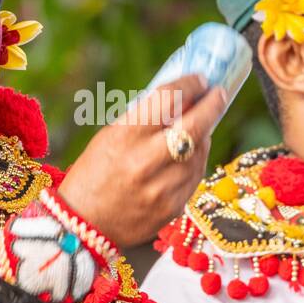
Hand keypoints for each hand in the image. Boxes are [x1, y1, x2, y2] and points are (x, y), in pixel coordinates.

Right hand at [57, 75, 226, 248]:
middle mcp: (144, 162)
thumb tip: (183, 99)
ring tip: (200, 127)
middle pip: (194, 126)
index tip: (200, 79)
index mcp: (124, 138)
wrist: (83, 223)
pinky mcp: (172, 208)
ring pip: (199, 152)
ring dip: (204, 136)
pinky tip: (191, 154)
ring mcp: (161, 188)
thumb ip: (145, 119)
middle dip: (212, 105)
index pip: (168, 100)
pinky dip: (196, 161)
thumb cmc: (94, 172)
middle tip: (219, 94)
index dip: (189, 85)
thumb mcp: (110, 137)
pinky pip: (195, 177)